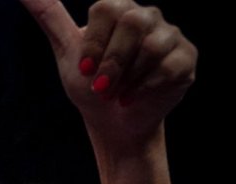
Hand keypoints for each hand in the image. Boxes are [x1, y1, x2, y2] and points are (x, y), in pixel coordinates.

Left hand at [21, 0, 196, 143]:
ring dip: (127, 79)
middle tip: (101, 88)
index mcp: (118, 10)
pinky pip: (169, 67)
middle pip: (133, 22)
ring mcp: (169, 36)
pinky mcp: (185, 59)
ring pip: (153, 46)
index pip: (107, 8)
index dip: (94, 42)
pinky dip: (145, 88)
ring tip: (116, 94)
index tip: (84, 70)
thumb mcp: (65, 50)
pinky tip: (132, 98)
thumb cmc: (88, 84)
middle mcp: (146, 16)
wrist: (113, 121)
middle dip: (112, 62)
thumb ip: (49, 16)